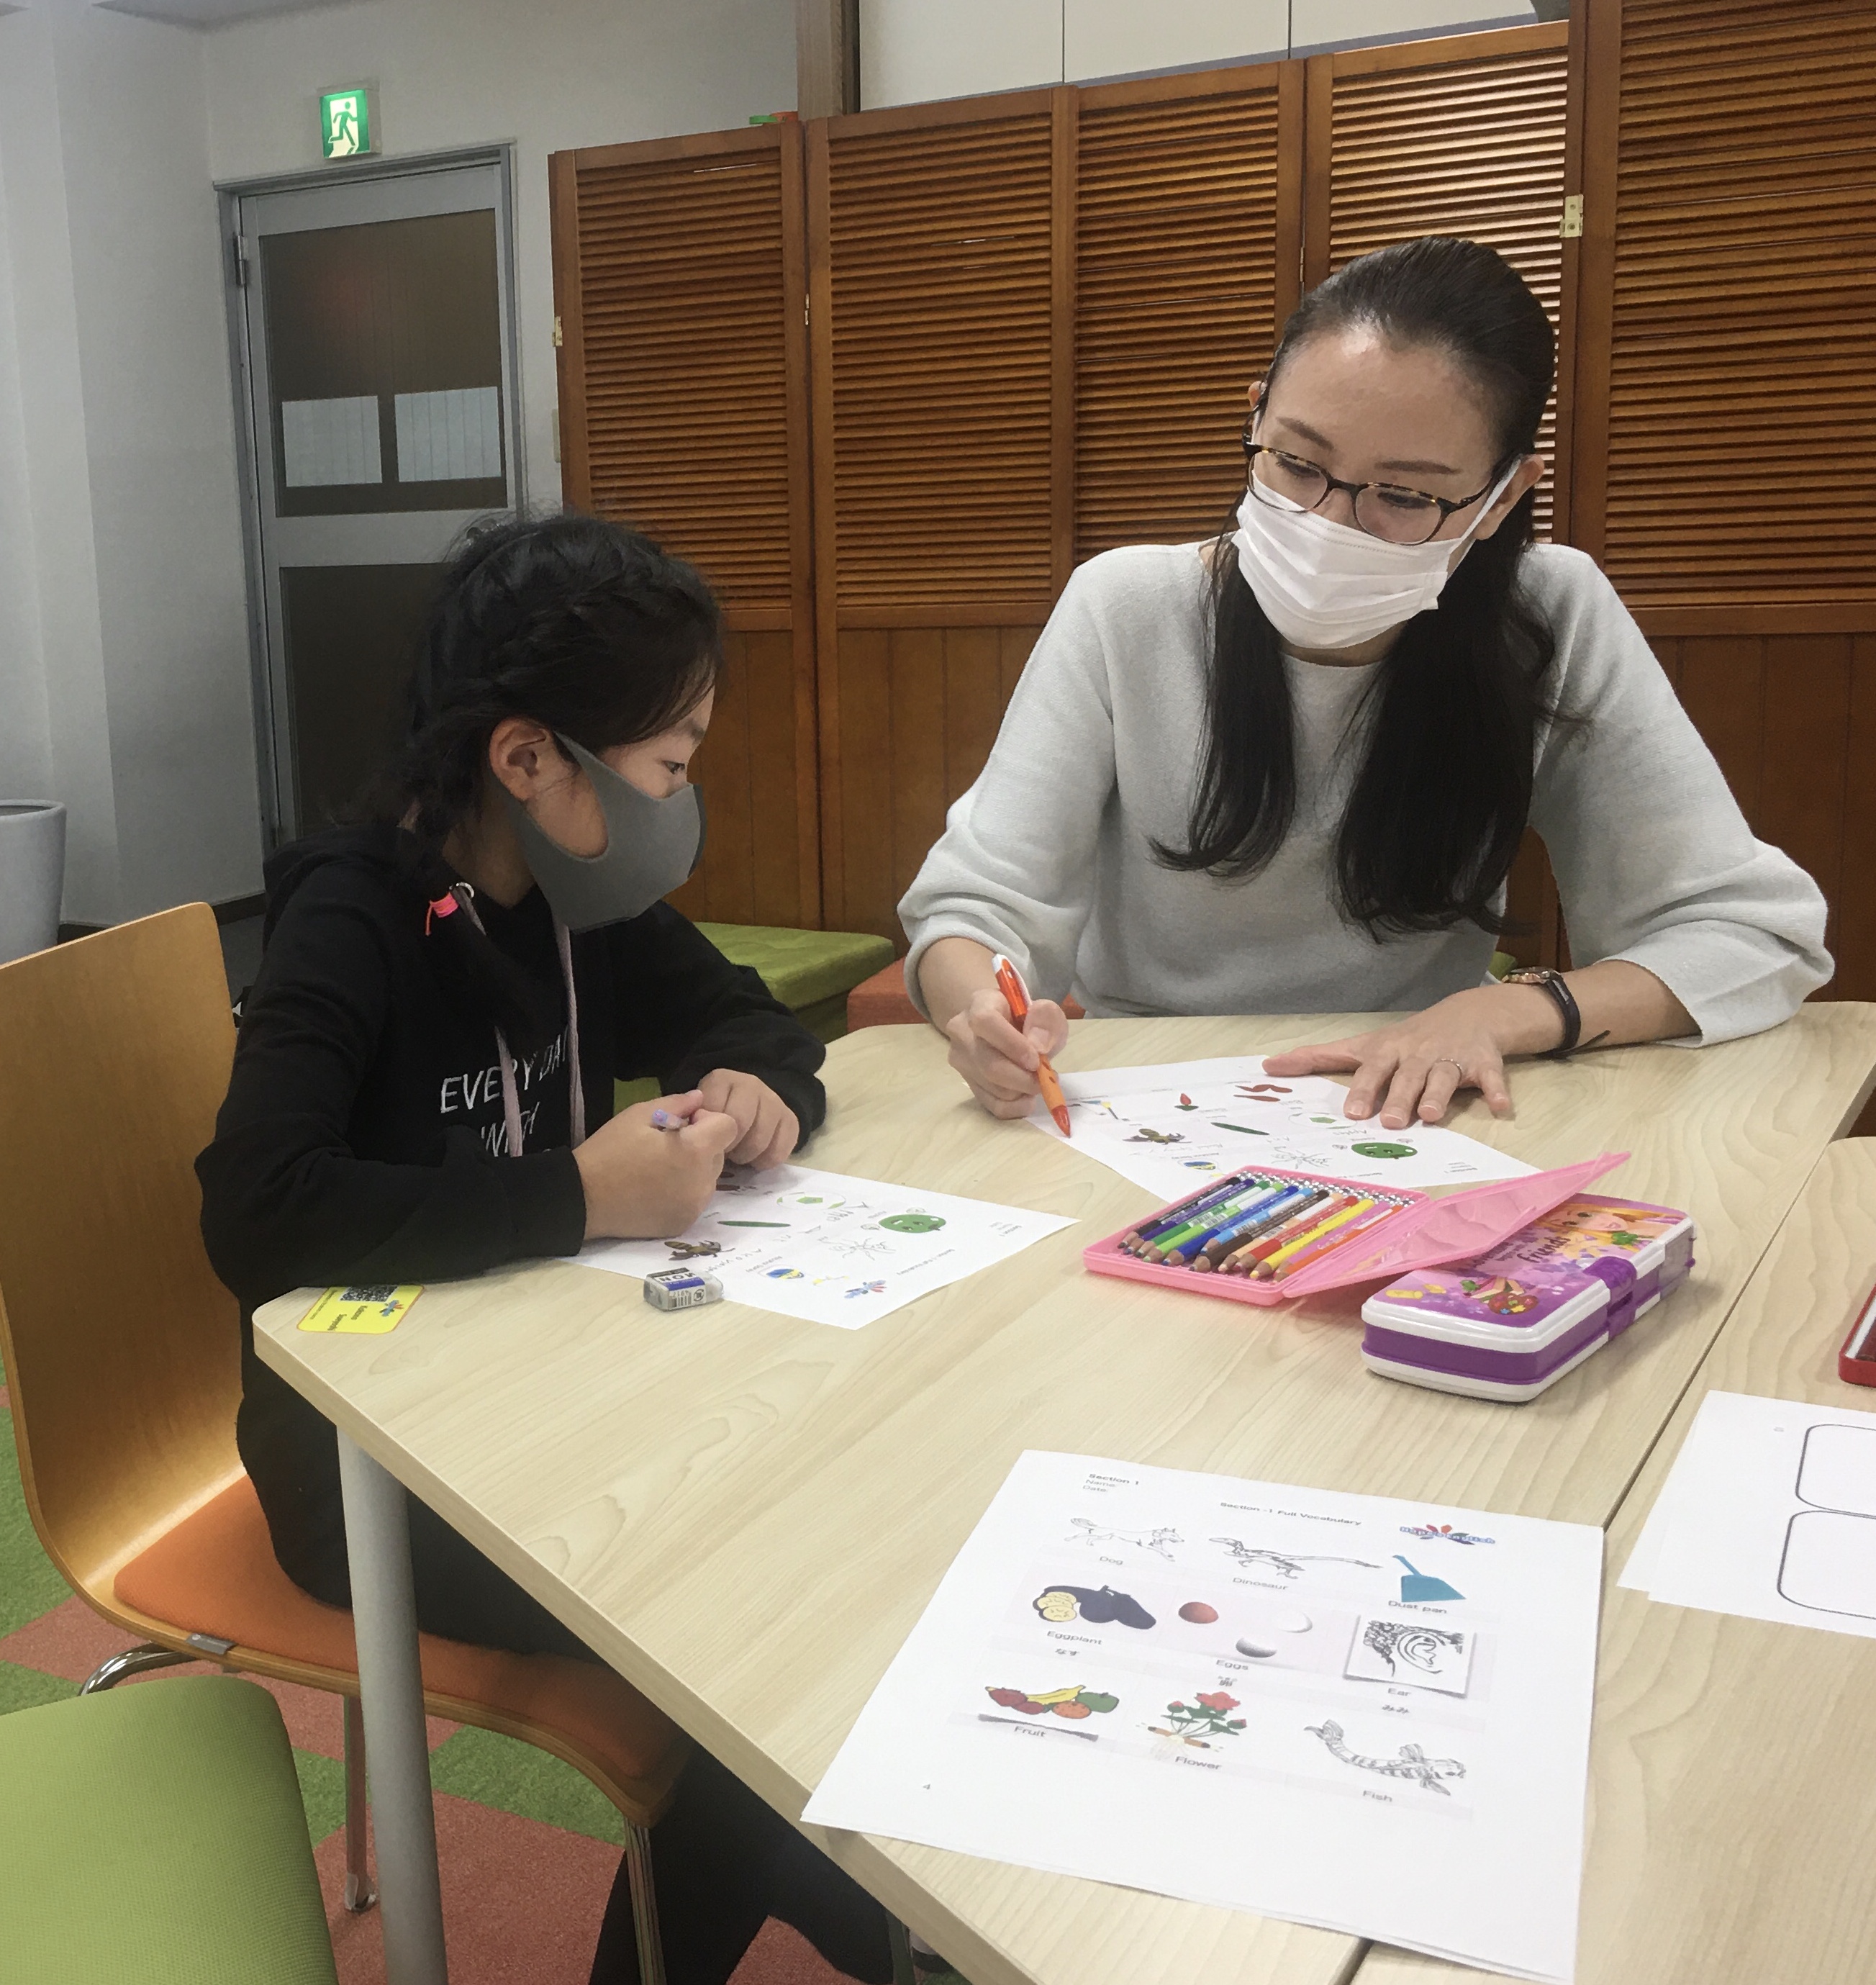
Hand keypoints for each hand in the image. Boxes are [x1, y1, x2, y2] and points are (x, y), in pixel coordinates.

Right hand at [573, 1093, 740, 1239]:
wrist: (582, 1199)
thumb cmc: (609, 1152)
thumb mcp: (638, 1115)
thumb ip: (677, 1104)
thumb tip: (700, 1099)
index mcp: (694, 1151)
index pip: (729, 1126)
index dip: (708, 1119)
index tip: (682, 1123)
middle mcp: (702, 1183)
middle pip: (720, 1153)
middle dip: (702, 1144)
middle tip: (666, 1145)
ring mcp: (694, 1207)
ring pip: (710, 1177)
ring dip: (695, 1168)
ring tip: (660, 1168)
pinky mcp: (683, 1223)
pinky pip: (696, 1199)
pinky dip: (685, 1191)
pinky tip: (657, 1188)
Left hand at [696, 1068, 799, 1168]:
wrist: (742, 1110)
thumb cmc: (710, 1118)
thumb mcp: (693, 1113)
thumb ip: (690, 1120)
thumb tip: (692, 1132)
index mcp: (720, 1080)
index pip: (714, 1111)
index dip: (708, 1134)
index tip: (705, 1142)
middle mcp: (749, 1084)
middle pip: (739, 1123)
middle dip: (728, 1145)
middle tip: (723, 1153)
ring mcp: (773, 1099)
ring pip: (760, 1139)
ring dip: (747, 1155)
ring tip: (738, 1156)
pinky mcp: (790, 1118)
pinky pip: (782, 1148)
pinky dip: (767, 1160)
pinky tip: (757, 1159)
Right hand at [943, 988, 1069, 1119]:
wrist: (1004, 1027)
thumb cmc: (1026, 1018)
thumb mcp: (1045, 1011)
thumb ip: (1046, 1020)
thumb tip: (1038, 1046)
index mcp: (980, 1004)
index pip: (985, 1022)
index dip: (1012, 1045)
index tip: (1036, 1059)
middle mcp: (962, 1031)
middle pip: (988, 1063)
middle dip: (1022, 1078)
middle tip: (1044, 1080)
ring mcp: (961, 1059)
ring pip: (991, 1086)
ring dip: (1021, 1091)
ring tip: (1036, 1081)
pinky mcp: (967, 1082)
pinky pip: (990, 1104)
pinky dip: (1014, 1107)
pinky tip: (1026, 1098)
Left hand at [1261, 984, 1563, 1129]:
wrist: (1469, 1014)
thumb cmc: (1406, 1039)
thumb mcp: (1364, 1045)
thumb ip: (1320, 1058)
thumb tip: (1269, 1066)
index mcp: (1389, 1051)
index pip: (1372, 1069)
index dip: (1363, 1089)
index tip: (1352, 1112)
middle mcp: (1419, 1053)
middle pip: (1408, 1076)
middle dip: (1400, 1097)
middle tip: (1392, 1122)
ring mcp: (1452, 1057)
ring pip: (1445, 1077)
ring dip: (1439, 1094)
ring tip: (1431, 1115)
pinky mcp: (1484, 1062)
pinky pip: (1491, 1077)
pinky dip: (1496, 1090)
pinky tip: (1501, 1108)